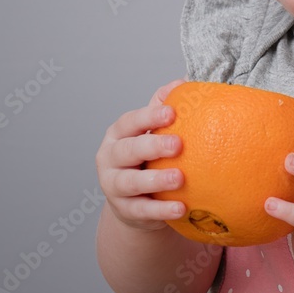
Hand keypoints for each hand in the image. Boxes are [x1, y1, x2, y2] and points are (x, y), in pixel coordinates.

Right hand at [95, 79, 186, 231]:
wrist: (135, 199)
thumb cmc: (147, 156)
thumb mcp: (151, 131)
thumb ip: (162, 107)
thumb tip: (182, 81)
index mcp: (119, 134)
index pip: (130, 122)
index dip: (149, 117)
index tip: (172, 113)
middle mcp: (110, 158)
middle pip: (127, 150)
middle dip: (152, 146)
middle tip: (178, 145)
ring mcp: (113, 186)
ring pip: (130, 182)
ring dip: (155, 180)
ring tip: (180, 179)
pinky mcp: (124, 210)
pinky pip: (142, 211)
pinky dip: (161, 210)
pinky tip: (182, 208)